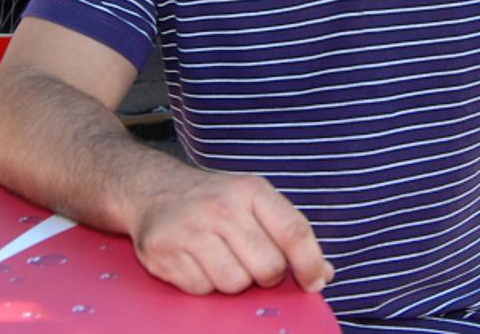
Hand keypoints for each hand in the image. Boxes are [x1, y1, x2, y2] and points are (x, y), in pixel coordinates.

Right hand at [131, 168, 333, 295]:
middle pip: (268, 266)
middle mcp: (221, 207)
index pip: (294, 231)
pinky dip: (205, 284)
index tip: (315, 283)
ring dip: (234, 282)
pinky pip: (202, 290)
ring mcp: (190, 228)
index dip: (310, 263)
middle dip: (267, 275)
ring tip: (223, 259)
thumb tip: (323, 275)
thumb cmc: (217, 202)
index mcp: (252, 190)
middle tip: (254, 262)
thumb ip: (290, 234)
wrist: (156, 190)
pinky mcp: (163, 250)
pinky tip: (198, 262)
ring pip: (234, 283)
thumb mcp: (256, 202)